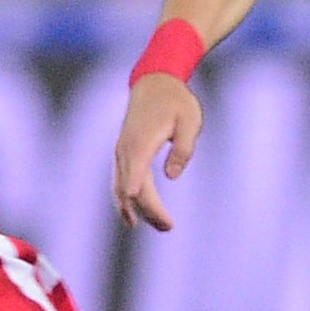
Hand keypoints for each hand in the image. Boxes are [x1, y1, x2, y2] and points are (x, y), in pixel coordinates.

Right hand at [113, 73, 202, 230]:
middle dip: (148, 210)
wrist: (153, 83)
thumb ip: (184, 148)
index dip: (137, 193)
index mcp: (142, 141)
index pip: (137, 172)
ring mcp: (121, 152)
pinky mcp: (122, 154)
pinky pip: (119, 182)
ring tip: (160, 226)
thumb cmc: (176, 101)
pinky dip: (124, 201)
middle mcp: (126, 149)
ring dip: (137, 210)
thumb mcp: (190, 121)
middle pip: (131, 187)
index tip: (137, 213)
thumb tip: (171, 175)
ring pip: (122, 188)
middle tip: (169, 227)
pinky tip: (132, 217)